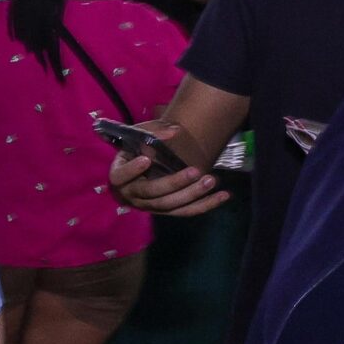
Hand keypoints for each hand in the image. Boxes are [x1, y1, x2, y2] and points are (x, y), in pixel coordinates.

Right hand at [110, 119, 226, 217]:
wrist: (143, 164)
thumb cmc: (138, 148)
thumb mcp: (139, 136)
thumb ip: (153, 132)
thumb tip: (174, 132)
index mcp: (119, 176)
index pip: (121, 176)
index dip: (132, 170)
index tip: (146, 159)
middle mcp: (131, 195)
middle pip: (151, 193)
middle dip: (174, 183)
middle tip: (195, 171)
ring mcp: (149, 206)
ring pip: (169, 205)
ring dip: (192, 194)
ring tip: (211, 180)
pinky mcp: (166, 211)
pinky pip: (186, 211)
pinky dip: (206, 204)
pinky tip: (224, 195)